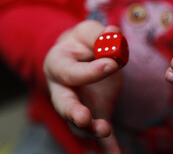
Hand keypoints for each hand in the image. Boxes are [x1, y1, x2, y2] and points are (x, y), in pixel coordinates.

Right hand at [43, 20, 121, 152]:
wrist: (83, 56)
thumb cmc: (84, 42)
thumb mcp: (88, 31)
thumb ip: (99, 33)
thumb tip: (113, 35)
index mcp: (58, 65)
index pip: (70, 72)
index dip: (90, 70)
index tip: (112, 64)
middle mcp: (63, 90)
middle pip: (64, 104)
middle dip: (73, 113)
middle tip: (84, 118)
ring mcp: (78, 106)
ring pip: (79, 124)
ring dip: (91, 130)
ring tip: (105, 131)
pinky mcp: (95, 114)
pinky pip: (99, 136)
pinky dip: (108, 148)